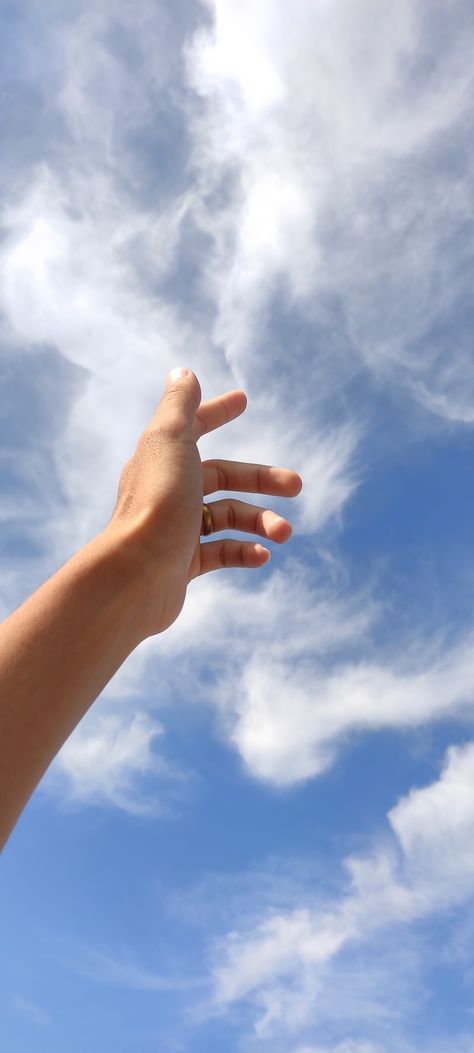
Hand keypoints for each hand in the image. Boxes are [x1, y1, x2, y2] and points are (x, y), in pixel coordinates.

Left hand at [106, 368, 301, 636]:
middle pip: (221, 477)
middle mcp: (167, 490)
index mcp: (162, 458)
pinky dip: (245, 551)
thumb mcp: (170, 441)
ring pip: (226, 517)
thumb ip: (180, 406)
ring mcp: (174, 529)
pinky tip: (263, 556)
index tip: (243, 400)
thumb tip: (183, 372)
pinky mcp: (182, 564)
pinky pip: (221, 553)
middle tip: (297, 485)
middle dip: (261, 479)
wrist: (134, 576)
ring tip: (284, 533)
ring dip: (261, 522)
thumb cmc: (156, 503)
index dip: (215, 412)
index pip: (191, 427)